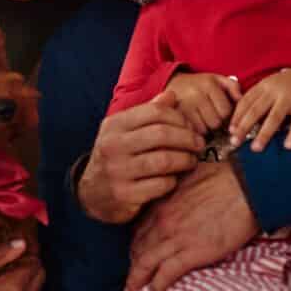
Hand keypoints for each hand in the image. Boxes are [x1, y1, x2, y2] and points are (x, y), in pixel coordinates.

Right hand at [78, 91, 205, 224]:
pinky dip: (173, 181)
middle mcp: (113, 145)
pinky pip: (161, 185)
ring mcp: (117, 171)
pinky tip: (174, 178)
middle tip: (198, 144)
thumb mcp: (125, 131)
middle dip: (188, 138)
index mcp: (114, 125)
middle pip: (161, 134)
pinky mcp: (124, 194)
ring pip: (164, 160)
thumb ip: (148, 113)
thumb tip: (171, 96)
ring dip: (185, 160)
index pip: (155, 112)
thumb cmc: (117, 156)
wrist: (92, 193)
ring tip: (191, 161)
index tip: (190, 127)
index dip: (179, 118)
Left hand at [126, 161, 258, 290]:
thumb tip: (181, 193)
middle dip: (132, 265)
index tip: (134, 254)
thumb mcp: (190, 177)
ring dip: (137, 280)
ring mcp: (176, 238)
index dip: (134, 244)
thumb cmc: (225, 178)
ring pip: (146, 263)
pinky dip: (158, 283)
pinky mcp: (193, 252)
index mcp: (163, 204)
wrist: (246, 186)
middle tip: (131, 278)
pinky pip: (167, 272)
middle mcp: (163, 222)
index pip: (139, 229)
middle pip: (138, 249)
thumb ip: (178, 190)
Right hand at [163, 71, 241, 133]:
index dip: (225, 114)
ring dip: (204, 128)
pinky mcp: (174, 116)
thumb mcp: (217, 79)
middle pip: (215, 122)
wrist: (173, 82)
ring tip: (201, 119)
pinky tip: (192, 123)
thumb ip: (233, 87)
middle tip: (210, 116)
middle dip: (215, 122)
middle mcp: (195, 95)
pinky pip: (190, 131)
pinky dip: (193, 131)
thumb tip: (240, 100)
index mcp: (208, 85)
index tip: (220, 111)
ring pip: (203, 130)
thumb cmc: (200, 84)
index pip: (225, 111)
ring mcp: (183, 106)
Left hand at [228, 65, 290, 151]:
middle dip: (243, 127)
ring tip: (256, 148)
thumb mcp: (273, 85)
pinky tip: (288, 146)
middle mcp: (274, 90)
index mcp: (264, 85)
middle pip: (255, 110)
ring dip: (264, 134)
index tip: (230, 130)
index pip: (246, 101)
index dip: (237, 116)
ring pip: (273, 117)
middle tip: (235, 142)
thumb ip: (260, 97)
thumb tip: (244, 118)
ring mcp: (289, 97)